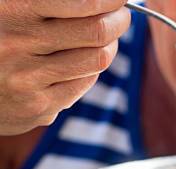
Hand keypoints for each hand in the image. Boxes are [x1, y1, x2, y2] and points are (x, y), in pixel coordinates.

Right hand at [0, 0, 129, 135]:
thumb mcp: (9, 5)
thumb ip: (47, 1)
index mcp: (11, 10)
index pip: (82, 2)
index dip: (109, 0)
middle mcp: (17, 44)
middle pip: (97, 32)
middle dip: (119, 20)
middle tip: (120, 15)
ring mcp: (28, 80)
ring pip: (97, 60)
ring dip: (110, 46)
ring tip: (104, 36)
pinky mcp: (39, 107)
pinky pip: (84, 83)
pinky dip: (90, 68)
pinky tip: (80, 59)